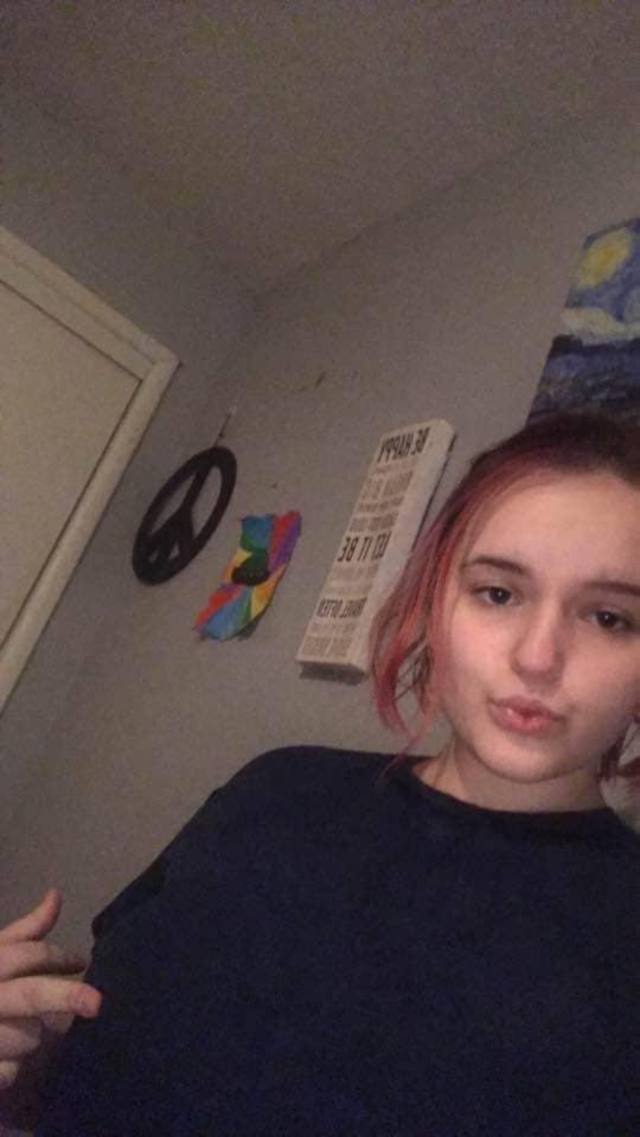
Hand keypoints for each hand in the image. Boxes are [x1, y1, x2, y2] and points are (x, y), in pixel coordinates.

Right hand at [0, 888, 101, 1090]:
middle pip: (30, 994)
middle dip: (64, 996)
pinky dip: (9, 1069)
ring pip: (28, 1036)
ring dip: (29, 1036)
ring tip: (9, 1030)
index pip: (25, 954)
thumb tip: (56, 894)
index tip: (80, 962)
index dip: (59, 956)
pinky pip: (9, 1072)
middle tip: (96, 1003)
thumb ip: (23, 933)